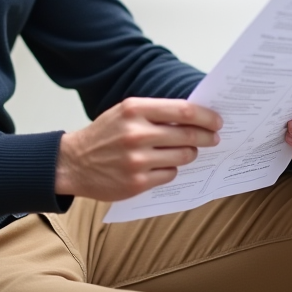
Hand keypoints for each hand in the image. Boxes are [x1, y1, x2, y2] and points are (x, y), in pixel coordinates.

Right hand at [55, 98, 221, 200]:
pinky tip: (163, 165)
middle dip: (207, 137)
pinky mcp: (138, 182)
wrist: (74, 162)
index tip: (217, 121)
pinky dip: (172, 169)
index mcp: (134, 109)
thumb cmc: (104, 134)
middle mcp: (136, 133)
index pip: (183, 111)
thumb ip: (155, 112)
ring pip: (183, 156)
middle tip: (214, 138)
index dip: (206, 116)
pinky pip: (170, 174)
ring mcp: (138, 159)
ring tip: (186, 151)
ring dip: (190, 154)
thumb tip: (193, 116)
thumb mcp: (125, 112)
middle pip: (188, 135)